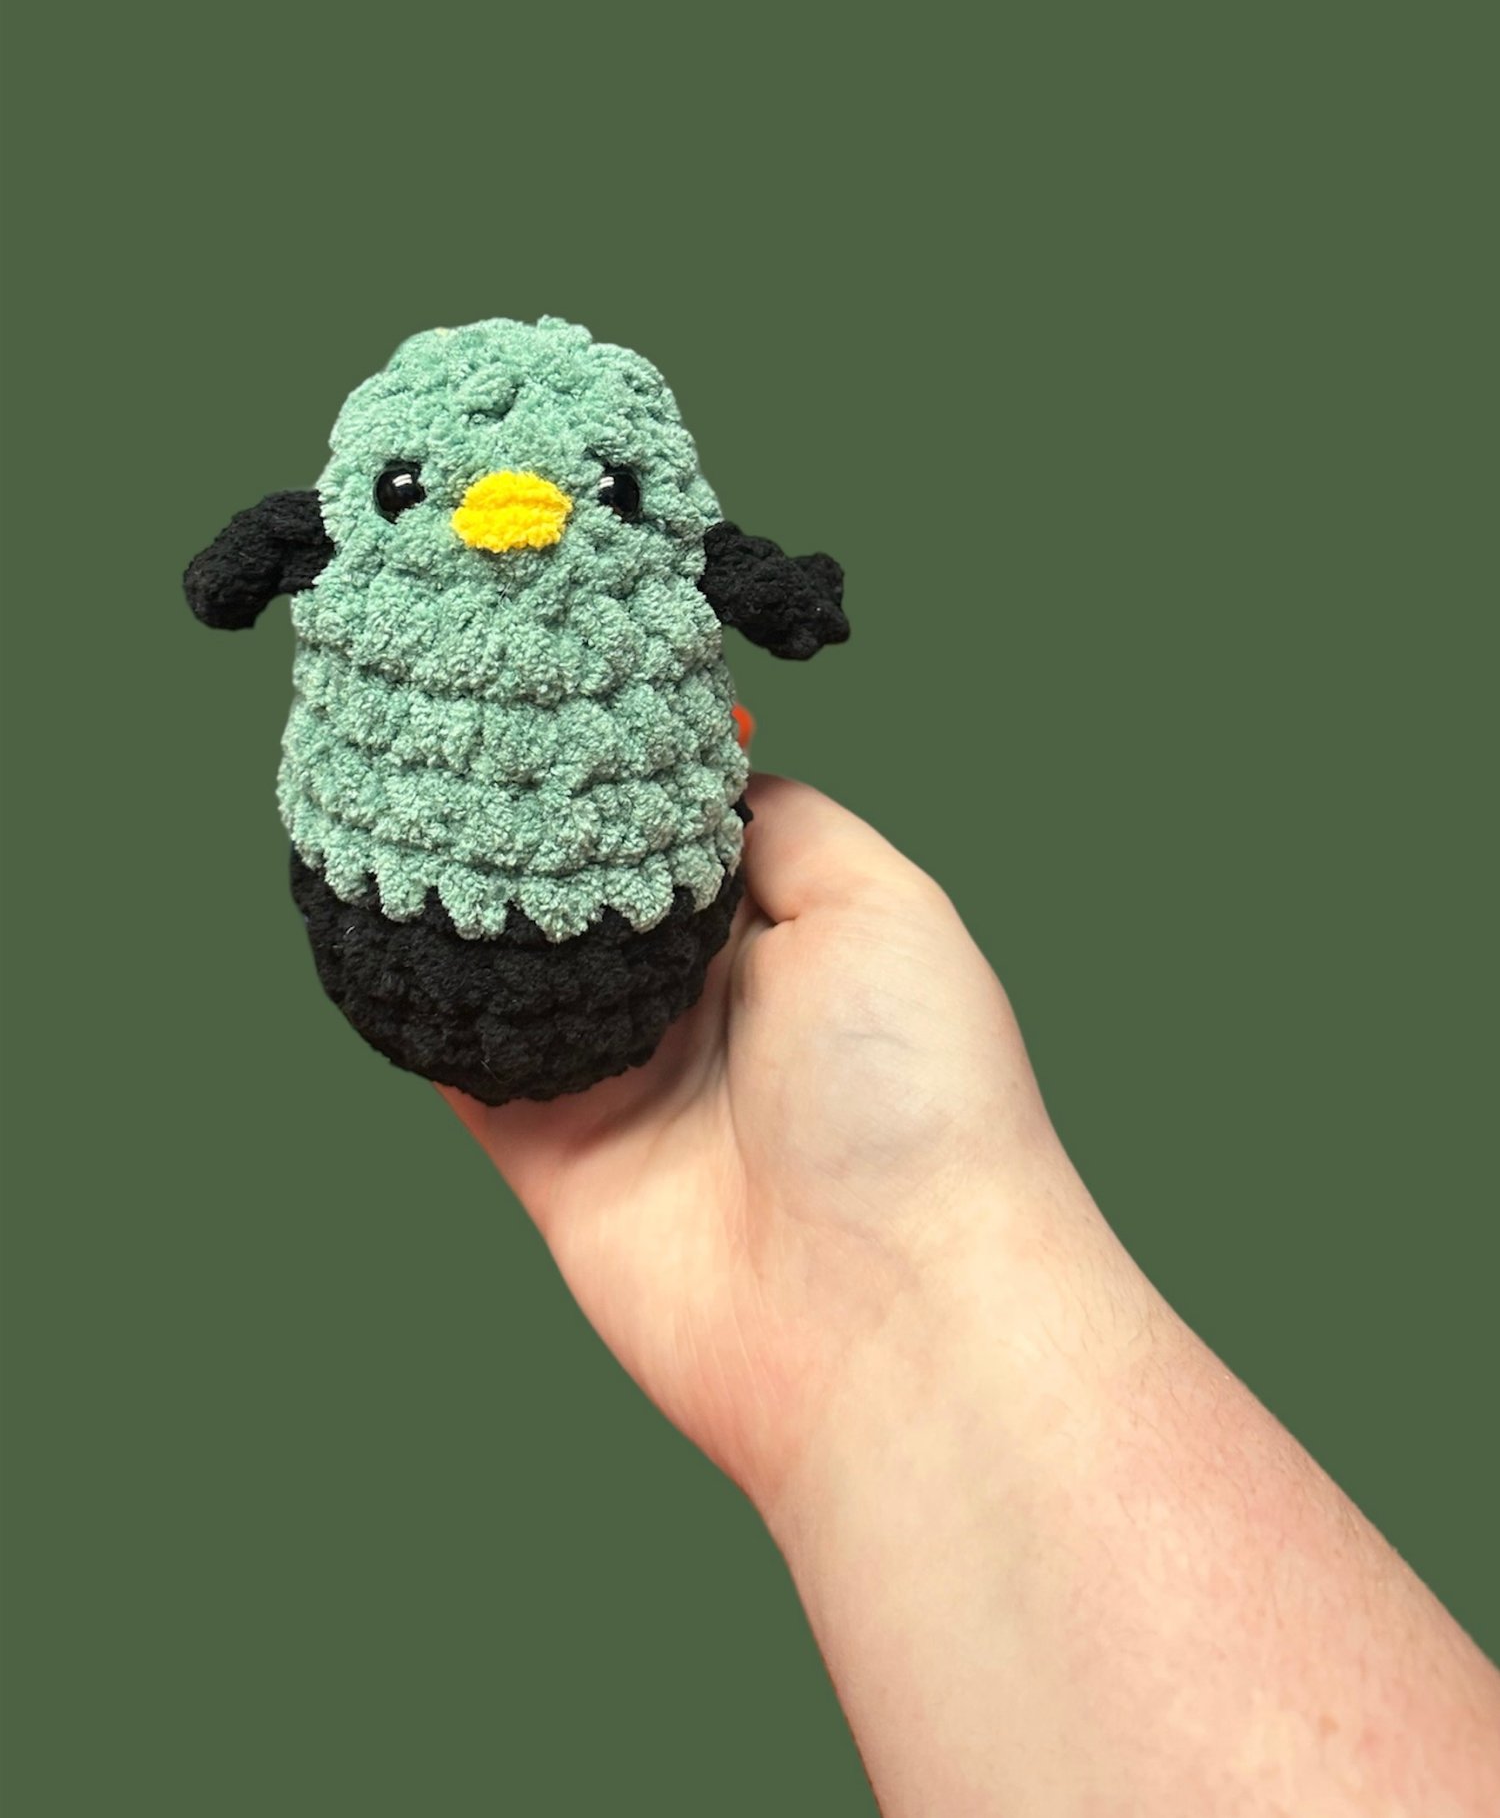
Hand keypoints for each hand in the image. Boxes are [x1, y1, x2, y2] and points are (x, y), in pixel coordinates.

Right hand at [439, 770, 1085, 1515]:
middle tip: (449, 730)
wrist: (887, 1315)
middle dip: (534, 827)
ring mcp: (627, 1080)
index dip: (623, 767)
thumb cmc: (912, 1095)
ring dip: (470, 907)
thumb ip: (781, 824)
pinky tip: (376, 924)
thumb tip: (699, 771)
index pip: (682, 830)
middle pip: (594, 894)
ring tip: (396, 801)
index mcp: (785, 937)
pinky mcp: (555, 1156)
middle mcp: (704, 1004)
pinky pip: (470, 1068)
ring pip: (522, 970)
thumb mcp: (880, 905)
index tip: (545, 687)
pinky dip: (425, 1008)